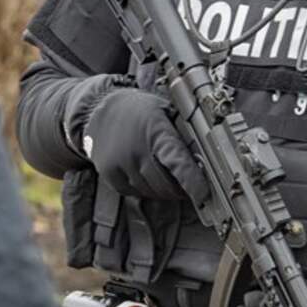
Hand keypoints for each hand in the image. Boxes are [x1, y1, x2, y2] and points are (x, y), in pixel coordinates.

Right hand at [82, 89, 209, 202]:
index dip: (193, 182)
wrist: (98, 110)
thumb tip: (207, 158)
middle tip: (187, 183)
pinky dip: (144, 188)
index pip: (178, 163)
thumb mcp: (165, 112)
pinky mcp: (110, 175)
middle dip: (180, 188)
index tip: (204, 195)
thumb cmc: (138, 111)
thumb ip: (183, 135)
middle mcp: (136, 149)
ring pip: (151, 191)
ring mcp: (120, 164)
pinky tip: (144, 172)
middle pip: (165, 184)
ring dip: (162, 189)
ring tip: (163, 172)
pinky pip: (135, 192)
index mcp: (155, 131)